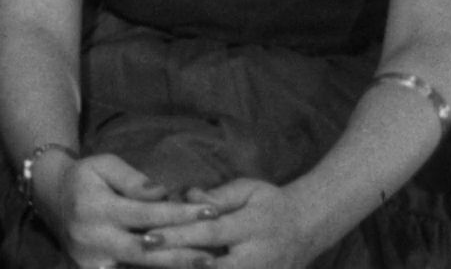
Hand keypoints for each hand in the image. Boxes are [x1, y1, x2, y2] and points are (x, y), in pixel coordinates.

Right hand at [39, 153, 211, 268]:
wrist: (50, 196)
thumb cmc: (84, 177)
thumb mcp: (105, 165)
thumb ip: (133, 180)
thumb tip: (163, 194)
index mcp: (97, 207)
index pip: (147, 213)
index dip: (180, 214)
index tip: (211, 212)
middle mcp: (93, 237)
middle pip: (145, 251)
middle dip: (181, 254)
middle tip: (213, 256)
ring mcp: (89, 260)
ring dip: (170, 268)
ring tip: (203, 265)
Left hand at [138, 178, 313, 268]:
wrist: (307, 229)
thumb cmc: (271, 204)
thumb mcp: (250, 190)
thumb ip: (218, 196)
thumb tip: (188, 198)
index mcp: (253, 227)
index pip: (209, 233)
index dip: (178, 236)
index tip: (147, 236)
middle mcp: (256, 259)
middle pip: (209, 266)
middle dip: (174, 263)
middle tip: (142, 255)